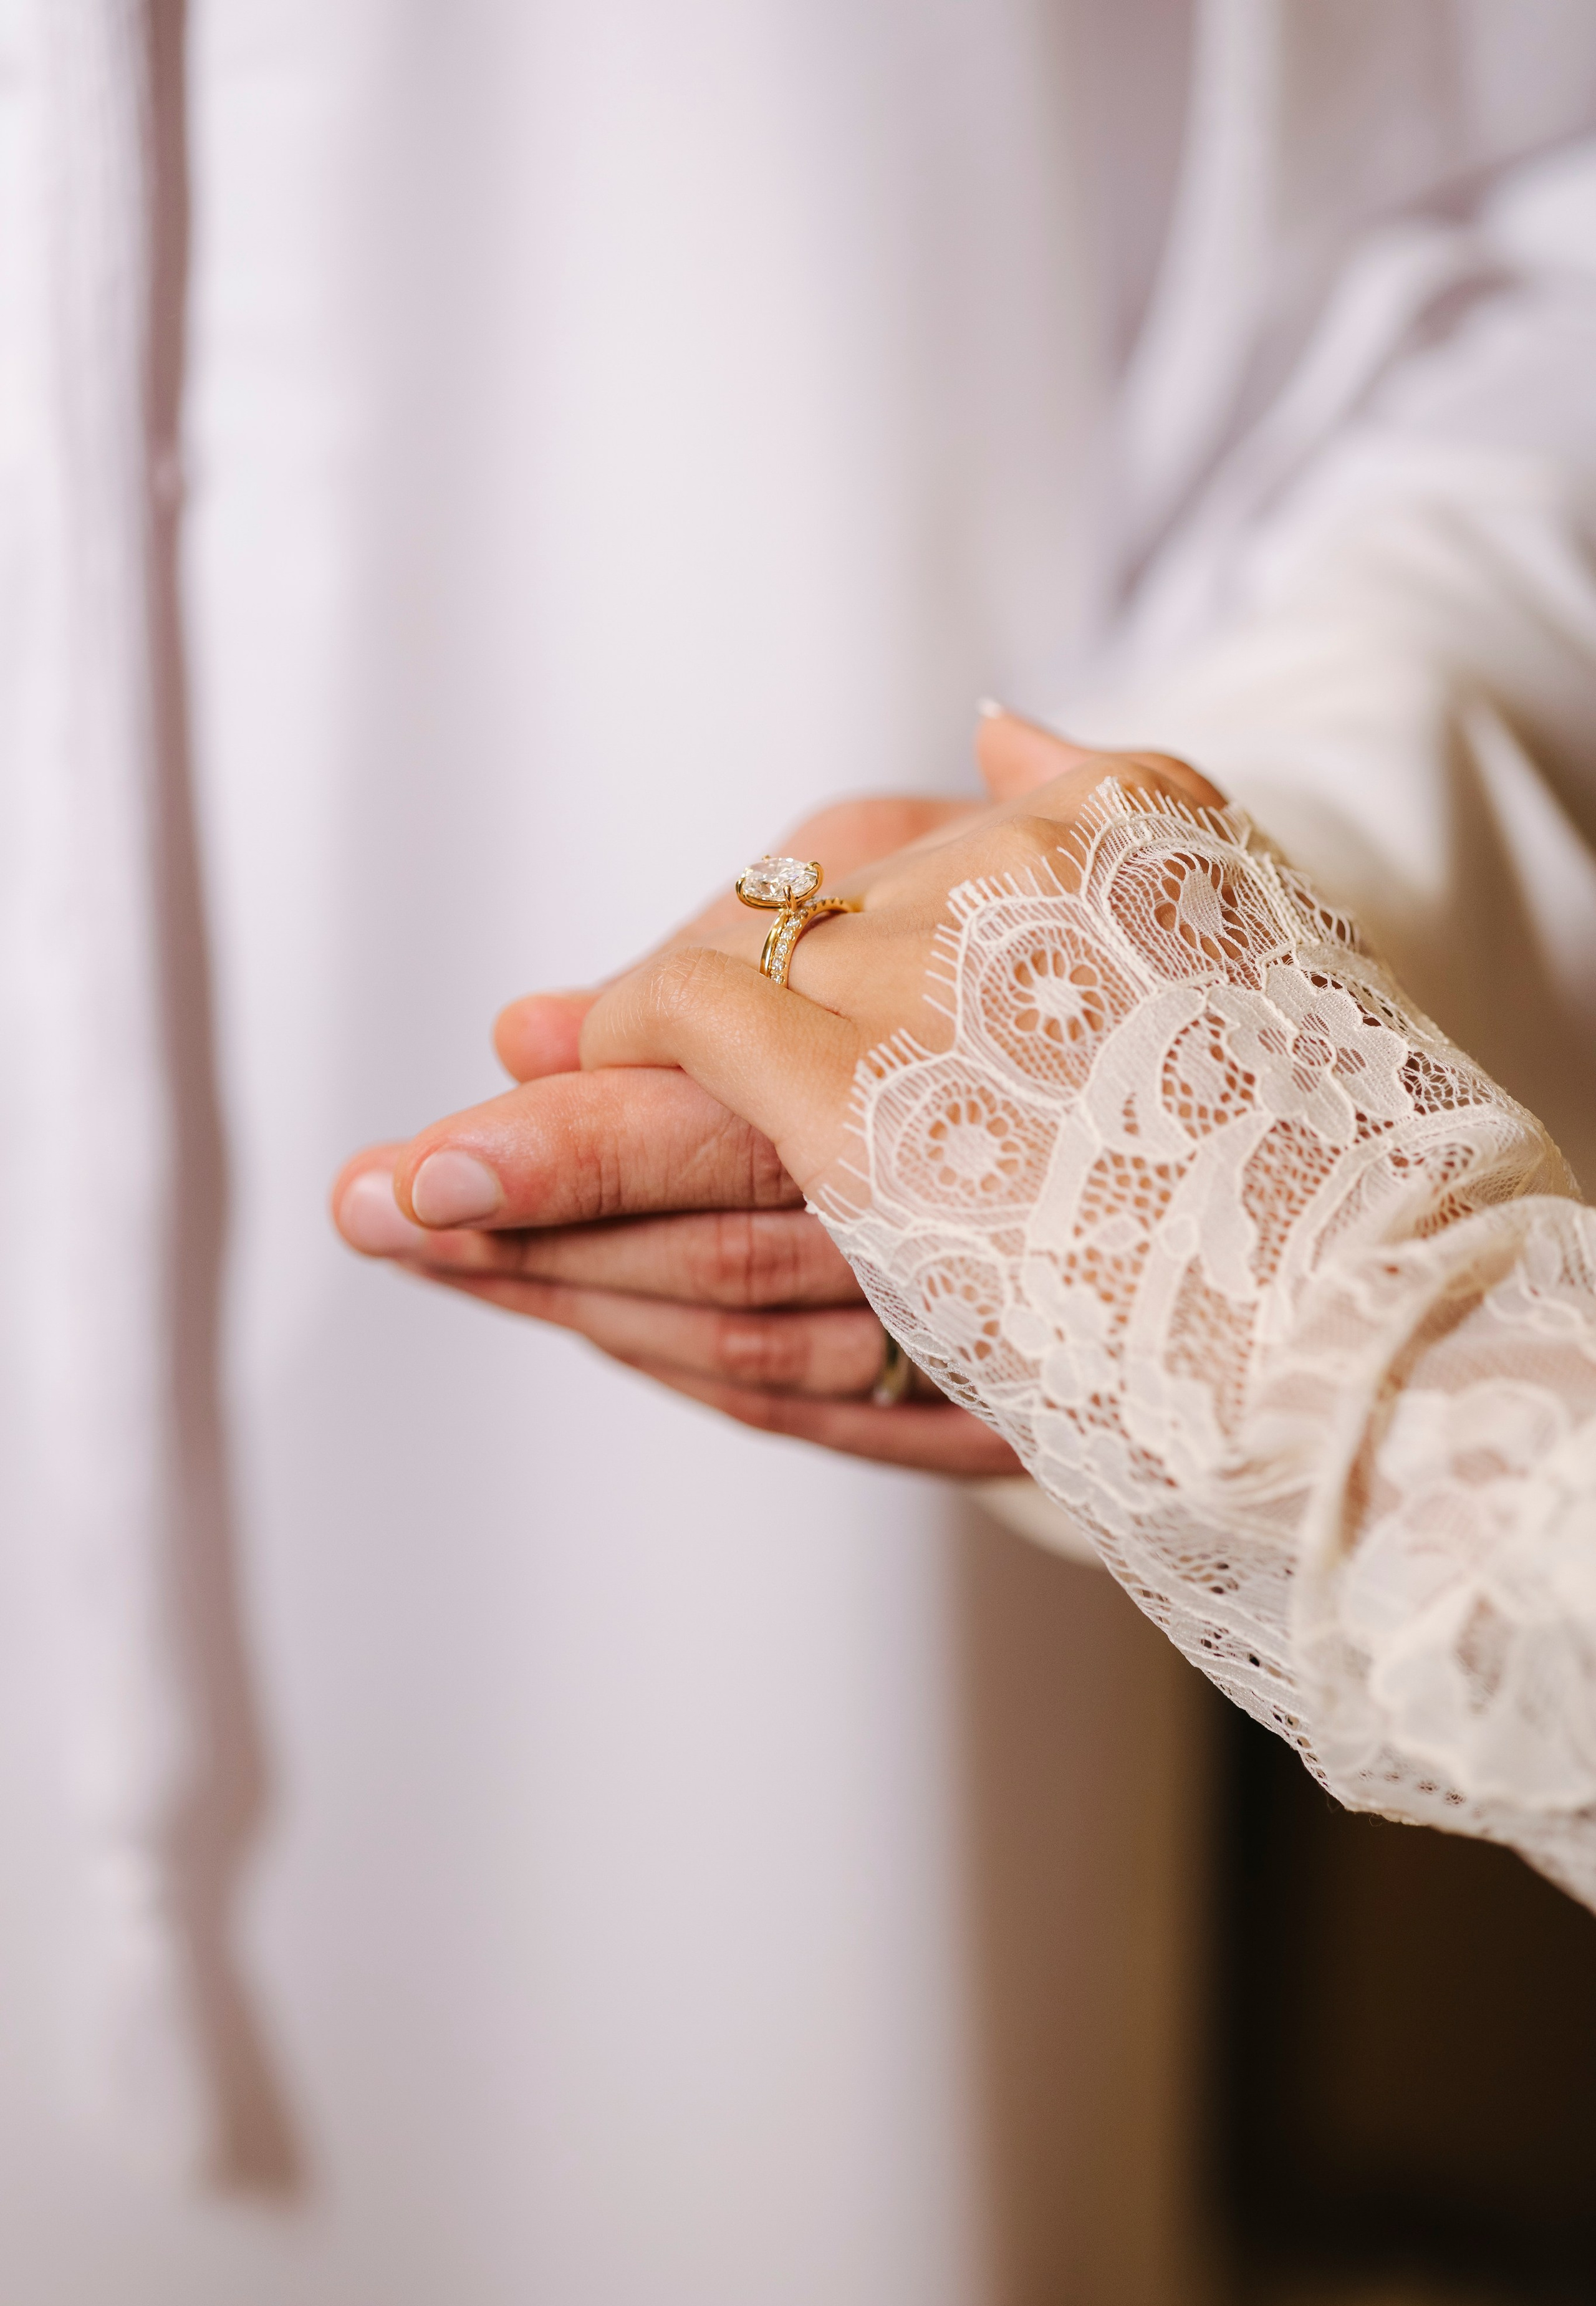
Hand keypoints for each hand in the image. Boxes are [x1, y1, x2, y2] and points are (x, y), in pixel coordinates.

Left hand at [332, 714, 1094, 1470]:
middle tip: (369, 1211)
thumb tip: (524, 1024)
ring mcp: (983, 1311)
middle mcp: (955, 1186)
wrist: (1295, 1123)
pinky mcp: (1006, 1396)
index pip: (705, 1075)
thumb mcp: (925, 869)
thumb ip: (741, 926)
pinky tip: (600, 1335)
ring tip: (438, 1267)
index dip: (560, 1129)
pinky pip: (813, 1407)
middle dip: (520, 1222)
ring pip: (739, 1326)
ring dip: (576, 1303)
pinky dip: (689, 1370)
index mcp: (940, 1032)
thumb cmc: (1094, 942)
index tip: (426, 1158)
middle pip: (700, 1220)